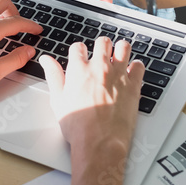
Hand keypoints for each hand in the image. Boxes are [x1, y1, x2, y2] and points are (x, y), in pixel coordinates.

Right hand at [40, 37, 143, 165]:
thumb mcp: (57, 100)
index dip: (79, 51)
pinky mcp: (133, 85)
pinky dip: (136, 66)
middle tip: (101, 55)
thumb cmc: (78, 126)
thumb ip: (53, 76)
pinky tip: (132, 72)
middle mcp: (99, 67)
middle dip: (101, 46)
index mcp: (79, 70)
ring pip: (123, 47)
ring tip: (118, 57)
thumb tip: (46, 60)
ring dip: (120, 50)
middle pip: (102, 42)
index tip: (81, 57)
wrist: (99, 142)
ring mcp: (118, 75)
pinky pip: (139, 66)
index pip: (78, 47)